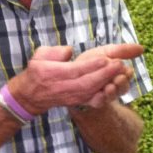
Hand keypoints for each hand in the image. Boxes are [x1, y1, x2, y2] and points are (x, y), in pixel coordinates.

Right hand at [7, 43, 143, 113]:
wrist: (31, 95)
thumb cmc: (37, 71)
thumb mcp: (39, 55)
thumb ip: (54, 52)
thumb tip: (69, 51)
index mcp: (52, 73)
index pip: (74, 70)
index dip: (91, 66)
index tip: (105, 59)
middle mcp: (62, 87)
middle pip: (86, 83)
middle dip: (105, 74)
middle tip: (120, 64)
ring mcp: (71, 96)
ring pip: (91, 92)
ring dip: (108, 83)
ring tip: (122, 72)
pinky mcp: (77, 101)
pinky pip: (92, 99)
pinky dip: (106, 94)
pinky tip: (117, 85)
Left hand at [74, 43, 143, 108]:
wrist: (72, 70)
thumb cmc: (92, 61)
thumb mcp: (107, 52)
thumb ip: (123, 50)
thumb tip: (142, 48)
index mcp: (120, 73)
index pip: (128, 75)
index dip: (127, 74)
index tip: (127, 71)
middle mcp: (115, 86)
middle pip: (123, 88)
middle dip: (121, 83)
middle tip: (118, 79)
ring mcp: (105, 95)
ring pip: (112, 97)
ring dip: (112, 93)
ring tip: (109, 87)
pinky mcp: (94, 102)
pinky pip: (99, 103)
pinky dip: (100, 100)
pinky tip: (98, 95)